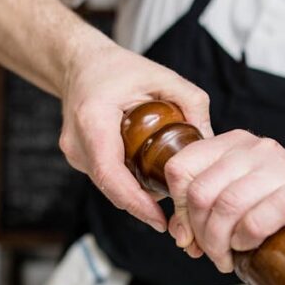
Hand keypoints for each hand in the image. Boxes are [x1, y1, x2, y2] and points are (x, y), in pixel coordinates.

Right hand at [58, 40, 212, 231]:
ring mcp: (74, 153)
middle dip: (144, 204)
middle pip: (112, 187)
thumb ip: (191, 102)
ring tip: (169, 193)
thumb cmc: (119, 68)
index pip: (110, 174)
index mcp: (93, 119)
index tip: (160, 220)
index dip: (136, 202)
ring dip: (137, 194)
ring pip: (110, 186)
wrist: (81, 64)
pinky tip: (152, 178)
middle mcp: (77, 142)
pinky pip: (107, 178)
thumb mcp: (162, 76)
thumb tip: (210, 138)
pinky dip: (129, 183)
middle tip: (178, 213)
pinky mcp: (79, 159)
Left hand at [163, 130, 284, 272]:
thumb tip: (179, 234)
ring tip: (228, 258)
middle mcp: (256, 147)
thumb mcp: (229, 207)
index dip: (179, 208)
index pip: (180, 167)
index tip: (189, 234)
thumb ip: (198, 213)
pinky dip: (248, 237)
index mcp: (231, 144)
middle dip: (201, 233)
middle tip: (212, 253)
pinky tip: (248, 246)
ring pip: (229, 204)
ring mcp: (284, 165)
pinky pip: (262, 215)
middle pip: (202, 191)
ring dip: (221, 242)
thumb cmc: (272, 219)